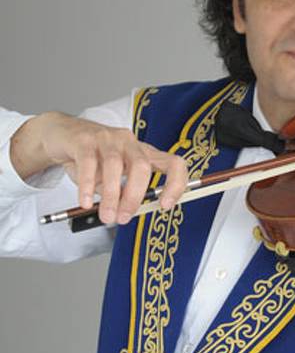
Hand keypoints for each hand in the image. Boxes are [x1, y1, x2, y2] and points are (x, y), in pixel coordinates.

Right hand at [11, 112, 187, 224]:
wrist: (60, 135)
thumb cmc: (92, 159)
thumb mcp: (112, 178)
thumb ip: (121, 193)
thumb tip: (126, 214)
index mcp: (144, 153)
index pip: (173, 163)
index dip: (175, 183)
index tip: (165, 205)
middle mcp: (130, 143)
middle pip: (142, 167)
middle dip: (134, 196)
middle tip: (124, 217)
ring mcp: (108, 138)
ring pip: (115, 166)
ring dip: (112, 195)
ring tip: (106, 215)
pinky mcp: (85, 139)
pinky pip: (88, 163)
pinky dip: (88, 185)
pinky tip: (86, 201)